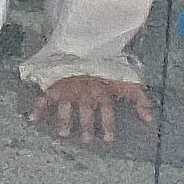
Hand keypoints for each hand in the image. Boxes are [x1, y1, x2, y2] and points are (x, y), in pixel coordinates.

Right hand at [31, 73, 153, 142]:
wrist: (88, 44)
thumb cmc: (110, 64)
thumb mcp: (130, 80)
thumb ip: (141, 99)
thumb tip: (150, 120)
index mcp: (103, 93)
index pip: (107, 113)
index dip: (108, 126)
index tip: (109, 139)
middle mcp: (85, 94)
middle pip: (86, 114)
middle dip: (86, 127)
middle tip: (85, 140)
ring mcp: (69, 90)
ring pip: (67, 109)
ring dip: (65, 121)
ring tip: (63, 134)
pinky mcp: (56, 85)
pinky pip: (45, 99)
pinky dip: (38, 109)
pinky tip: (33, 120)